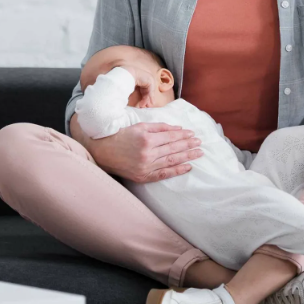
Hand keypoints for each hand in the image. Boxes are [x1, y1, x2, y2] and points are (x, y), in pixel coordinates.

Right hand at [77, 119, 202, 182]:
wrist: (103, 151)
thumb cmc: (122, 136)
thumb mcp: (139, 126)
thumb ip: (159, 127)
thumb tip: (178, 129)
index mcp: (146, 139)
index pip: (170, 137)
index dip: (183, 135)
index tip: (193, 134)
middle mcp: (147, 153)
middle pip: (173, 148)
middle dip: (188, 145)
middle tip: (200, 143)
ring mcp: (145, 166)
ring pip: (171, 161)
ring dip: (187, 157)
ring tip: (198, 153)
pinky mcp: (143, 177)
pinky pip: (164, 174)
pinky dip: (177, 171)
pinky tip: (187, 167)